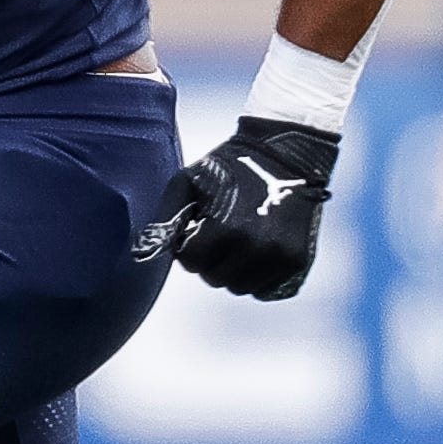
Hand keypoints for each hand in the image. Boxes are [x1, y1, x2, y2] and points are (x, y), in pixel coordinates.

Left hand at [144, 116, 338, 299]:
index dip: (188, 246)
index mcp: (228, 226)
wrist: (287, 154)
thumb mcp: (189, 180)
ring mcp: (280, 257)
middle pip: (213, 278)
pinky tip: (257, 249)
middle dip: (210, 260)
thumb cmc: (233, 165)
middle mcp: (256, 246)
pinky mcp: (298, 262)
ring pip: (239, 287)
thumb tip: (144, 250)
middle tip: (219, 233)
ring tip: (238, 240)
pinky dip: (256, 276)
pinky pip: (264, 289)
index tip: (197, 230)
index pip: (190, 262)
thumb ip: (166, 217)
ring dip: (232, 270)